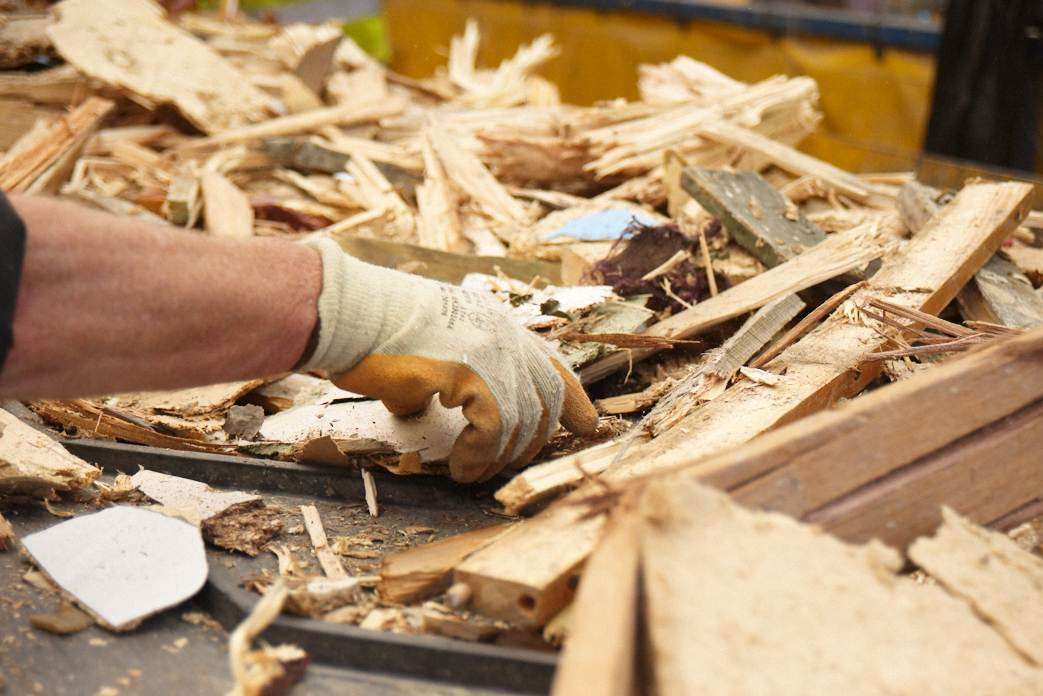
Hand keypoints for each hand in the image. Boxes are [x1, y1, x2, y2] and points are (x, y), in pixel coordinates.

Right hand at [300, 239, 598, 481]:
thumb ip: (436, 374)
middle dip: (537, 438)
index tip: (588, 424)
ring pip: (521, 418)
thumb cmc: (371, 328)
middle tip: (512, 465)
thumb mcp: (421, 348)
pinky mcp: (470, 372)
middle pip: (546, 395)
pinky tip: (460, 466)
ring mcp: (490, 350)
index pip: (551, 362)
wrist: (346, 311)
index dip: (573, 398)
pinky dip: (480, 454)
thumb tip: (420, 405)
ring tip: (471, 473)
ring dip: (499, 455)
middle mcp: (503, 334)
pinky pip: (493, 426)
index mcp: (496, 324)